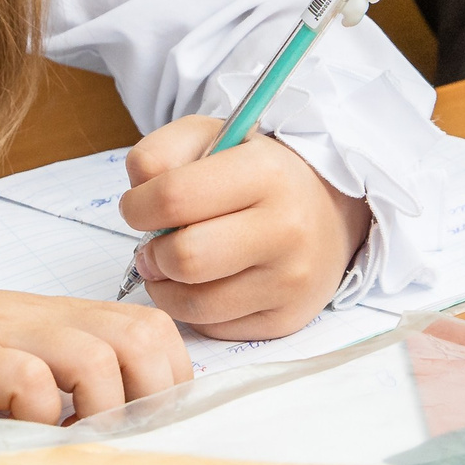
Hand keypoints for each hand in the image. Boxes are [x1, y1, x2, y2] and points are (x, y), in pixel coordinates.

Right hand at [0, 279, 189, 423]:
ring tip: (78, 439)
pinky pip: (26, 379)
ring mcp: (14, 335)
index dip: (171, 378)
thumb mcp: (32, 349)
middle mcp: (54, 320)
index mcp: (75, 317)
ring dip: (101, 410)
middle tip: (123, 438)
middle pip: (142, 336)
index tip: (154, 423)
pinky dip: (40, 414)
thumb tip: (132, 423)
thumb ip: (77, 372)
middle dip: (152, 396)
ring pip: (96, 358)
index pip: (156, 331)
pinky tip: (27, 432)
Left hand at [120, 115, 372, 340]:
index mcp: (266, 172)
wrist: (327, 212)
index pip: (174, 196)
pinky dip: (193, 310)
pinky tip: (203, 284)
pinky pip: (212, 327)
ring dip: (165, 287)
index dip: (137, 206)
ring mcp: (290, 280)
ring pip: (193, 304)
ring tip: (171, 265)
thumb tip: (137, 192)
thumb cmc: (257, 174)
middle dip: (152, 253)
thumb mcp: (213, 137)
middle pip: (184, 258)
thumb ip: (161, 151)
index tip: (137, 206)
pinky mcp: (286, 319)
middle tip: (154, 243)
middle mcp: (286, 229)